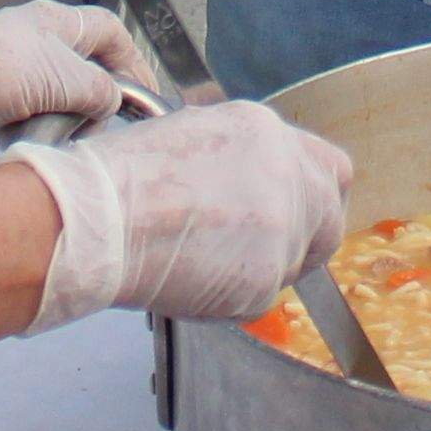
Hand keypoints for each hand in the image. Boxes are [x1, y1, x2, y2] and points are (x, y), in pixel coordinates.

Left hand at [0, 0, 165, 158]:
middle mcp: (38, 42)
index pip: (111, 33)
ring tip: (60, 139)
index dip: (134, 63)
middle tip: (97, 128)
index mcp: (59, 23)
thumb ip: (99, 91)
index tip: (145, 100)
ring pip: (56, 100)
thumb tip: (110, 104)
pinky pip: (27, 119)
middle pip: (84, 71)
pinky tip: (28, 144)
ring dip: (61, 122)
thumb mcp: (63, 78)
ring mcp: (13, 71)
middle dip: (93, 102)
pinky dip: (31, 133)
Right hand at [7, 99, 355, 331]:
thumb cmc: (123, 176)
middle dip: (305, 239)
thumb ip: (243, 155)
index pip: (331, 170)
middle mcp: (287, 177)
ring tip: (203, 261)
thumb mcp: (194, 134)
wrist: (98, 217)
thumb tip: (252, 179)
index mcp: (268, 133)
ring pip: (292, 264)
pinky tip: (192, 278)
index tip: (297, 211)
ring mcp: (282, 230)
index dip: (313, 195)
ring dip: (260, 268)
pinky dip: (232, 297)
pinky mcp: (263, 279)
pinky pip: (260, 298)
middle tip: (263, 251)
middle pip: (330, 220)